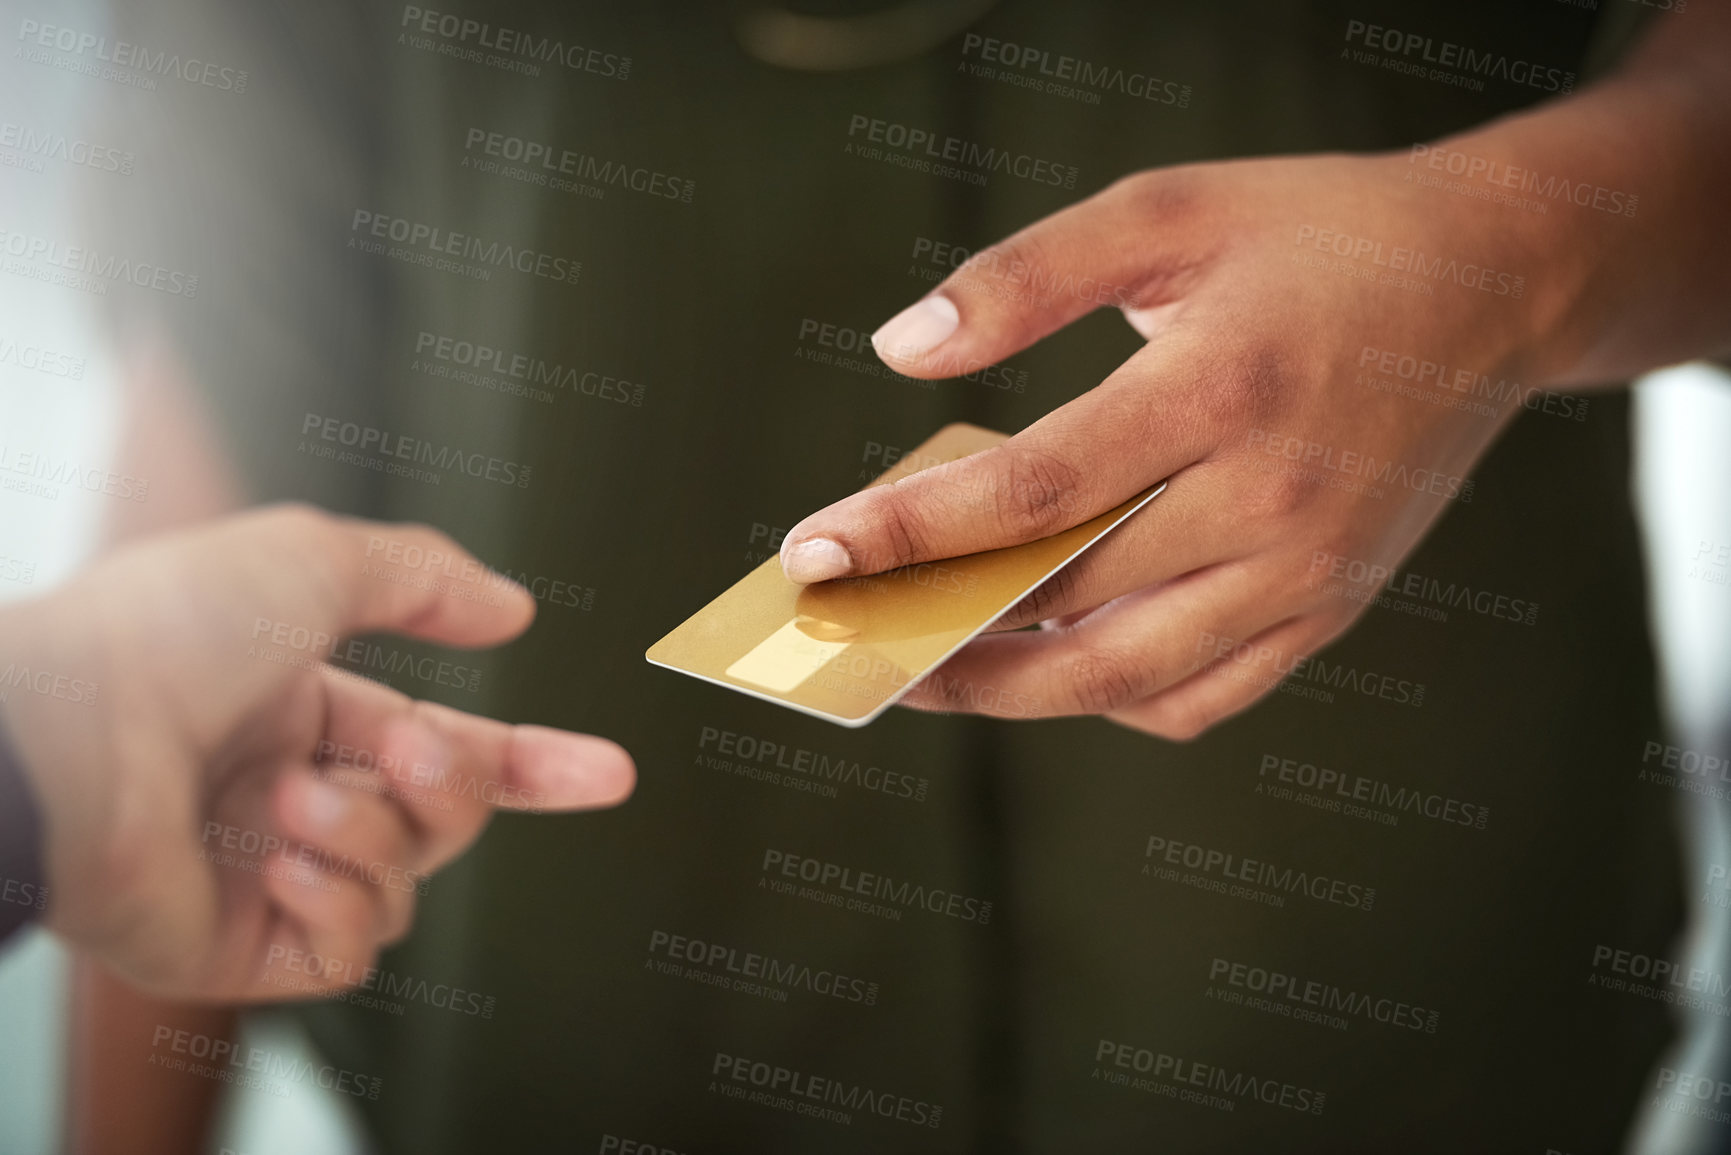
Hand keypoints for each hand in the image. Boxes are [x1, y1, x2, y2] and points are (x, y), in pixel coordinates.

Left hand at [0, 505, 633, 999]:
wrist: (57, 735)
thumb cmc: (162, 634)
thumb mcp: (314, 559)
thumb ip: (428, 577)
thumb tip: (511, 605)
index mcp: (303, 706)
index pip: (447, 742)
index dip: (532, 761)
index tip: (601, 772)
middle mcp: (290, 789)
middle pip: (444, 814)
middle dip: (452, 783)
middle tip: (406, 757)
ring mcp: (267, 870)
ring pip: (404, 878)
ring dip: (369, 834)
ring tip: (293, 802)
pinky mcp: (242, 946)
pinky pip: (351, 947)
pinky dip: (337, 902)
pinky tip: (282, 864)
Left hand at [778, 150, 1576, 737]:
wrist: (1492, 284)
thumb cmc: (1315, 237)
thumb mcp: (1169, 211)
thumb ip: (1026, 275)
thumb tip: (901, 352)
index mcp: (1223, 389)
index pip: (1034, 491)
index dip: (911, 530)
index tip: (813, 553)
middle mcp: (1270, 501)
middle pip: (1068, 604)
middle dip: (933, 626)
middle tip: (838, 634)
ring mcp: (1307, 572)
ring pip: (1126, 677)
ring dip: (1009, 691)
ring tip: (920, 670)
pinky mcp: (1329, 608)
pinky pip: (1202, 695)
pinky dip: (1113, 699)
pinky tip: (1052, 667)